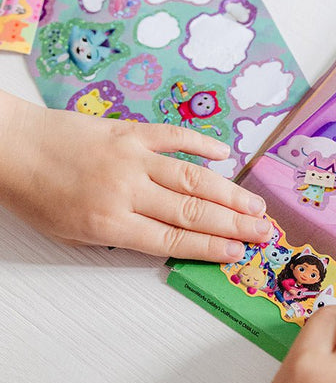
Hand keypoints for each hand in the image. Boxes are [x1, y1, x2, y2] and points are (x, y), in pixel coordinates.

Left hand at [0, 91, 271, 261]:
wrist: (12, 146)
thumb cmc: (38, 194)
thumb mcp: (74, 233)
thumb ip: (123, 236)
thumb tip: (170, 237)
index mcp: (111, 223)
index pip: (174, 239)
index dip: (212, 247)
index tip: (240, 252)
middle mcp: (128, 190)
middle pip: (192, 211)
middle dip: (234, 224)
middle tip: (264, 231)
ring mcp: (133, 157)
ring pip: (191, 178)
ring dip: (228, 193)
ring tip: (256, 205)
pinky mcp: (131, 131)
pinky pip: (173, 136)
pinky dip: (201, 144)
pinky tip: (223, 154)